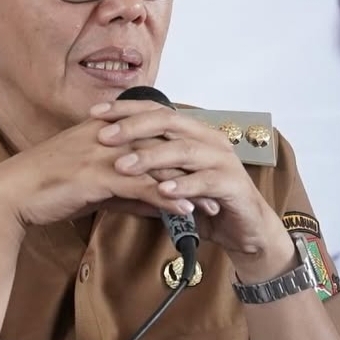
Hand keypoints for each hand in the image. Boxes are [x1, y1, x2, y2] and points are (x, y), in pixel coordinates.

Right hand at [0, 117, 194, 233]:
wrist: (10, 195)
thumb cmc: (44, 188)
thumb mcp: (90, 185)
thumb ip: (123, 189)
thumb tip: (153, 202)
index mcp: (102, 130)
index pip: (151, 134)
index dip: (179, 150)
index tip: (203, 168)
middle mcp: (104, 136)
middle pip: (160, 145)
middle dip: (191, 166)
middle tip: (217, 184)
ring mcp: (100, 154)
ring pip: (155, 165)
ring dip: (186, 184)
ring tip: (211, 202)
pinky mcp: (95, 176)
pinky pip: (139, 186)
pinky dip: (166, 197)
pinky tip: (185, 210)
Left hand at [89, 100, 294, 280]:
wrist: (244, 231)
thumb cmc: (204, 202)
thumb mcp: (169, 181)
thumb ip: (145, 169)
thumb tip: (104, 160)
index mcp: (193, 132)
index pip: (156, 110)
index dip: (125, 109)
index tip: (95, 112)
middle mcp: (209, 139)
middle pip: (168, 122)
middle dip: (133, 127)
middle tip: (103, 137)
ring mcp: (223, 161)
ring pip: (184, 150)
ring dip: (151, 158)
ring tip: (123, 167)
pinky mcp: (234, 185)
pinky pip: (206, 181)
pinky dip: (183, 185)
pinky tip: (161, 190)